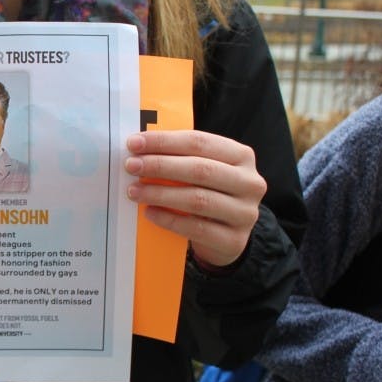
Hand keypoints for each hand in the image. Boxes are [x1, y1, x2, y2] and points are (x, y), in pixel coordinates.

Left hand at [124, 130, 266, 268]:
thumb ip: (180, 158)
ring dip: (160, 193)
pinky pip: (196, 228)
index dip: (165, 141)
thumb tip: (139, 148)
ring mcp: (245, 213)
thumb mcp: (202, 172)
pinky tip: (149, 213)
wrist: (226, 237)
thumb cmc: (208, 195)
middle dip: (160, 165)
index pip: (200, 142)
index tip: (134, 143)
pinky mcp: (234, 240)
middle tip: (132, 166)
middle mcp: (249, 182)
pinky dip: (169, 219)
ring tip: (134, 191)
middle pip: (200, 169)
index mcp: (241, 157)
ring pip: (198, 199)